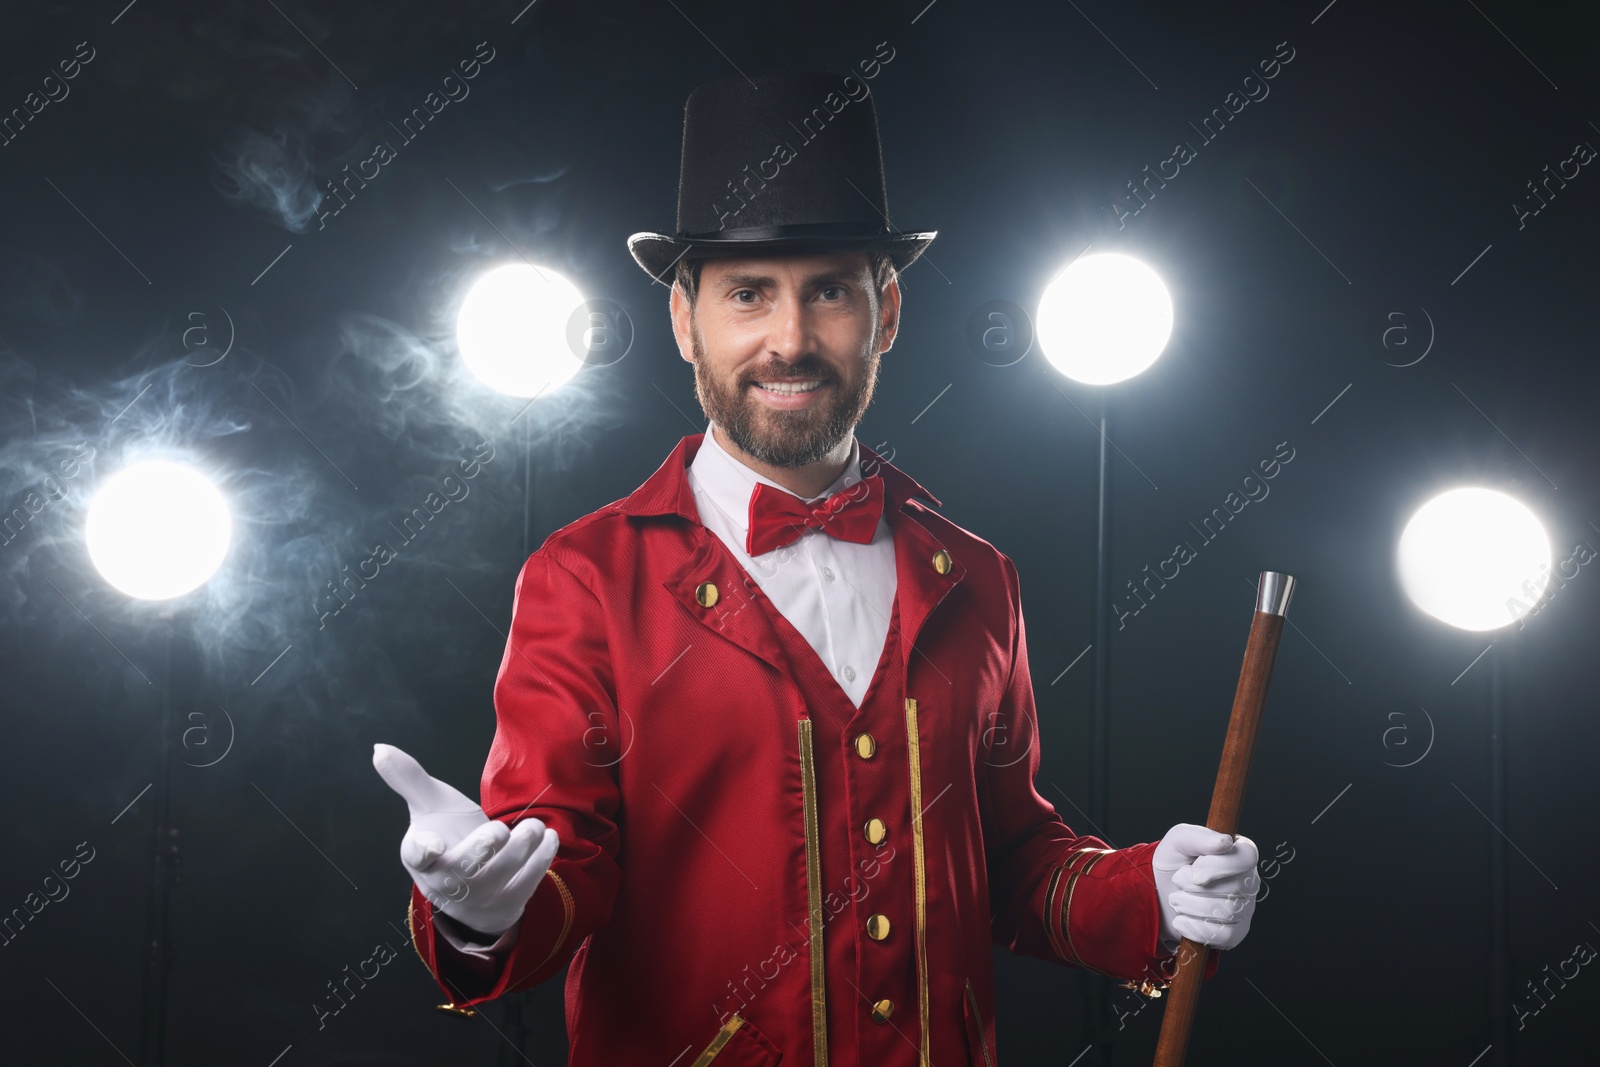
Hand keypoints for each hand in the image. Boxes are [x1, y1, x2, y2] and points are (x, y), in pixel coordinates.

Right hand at [373, 743, 559, 936]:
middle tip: (499, 829)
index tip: (430, 845)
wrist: (471, 887)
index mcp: (423, 857)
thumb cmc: (447, 837)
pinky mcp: (507, 903)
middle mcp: (448, 883)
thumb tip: (380, 748)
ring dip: (520, 850)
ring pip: (499, 878)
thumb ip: (409, 778)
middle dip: (482, 848)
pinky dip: (540, 861)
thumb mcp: (430, 806)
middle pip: (463, 871)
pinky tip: (548, 838)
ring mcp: (478, 898)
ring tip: (534, 826)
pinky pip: (526, 885)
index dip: (423, 851)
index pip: (418, 856)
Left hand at [1152, 823, 1258, 950]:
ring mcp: (1244, 908)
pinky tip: (1180, 920)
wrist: (1159, 893)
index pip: (1247, 857)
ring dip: (1191, 906)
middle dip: (1195, 887)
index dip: (1219, 866)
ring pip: (1227, 912)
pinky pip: (1223, 936)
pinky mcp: (1235, 932)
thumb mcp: (1179, 841)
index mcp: (1240, 853)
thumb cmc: (1175, 862)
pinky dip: (1195, 928)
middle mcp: (1249, 881)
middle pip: (1235, 888)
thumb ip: (1200, 837)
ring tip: (1176, 899)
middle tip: (1177, 881)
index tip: (1195, 871)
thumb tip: (1224, 843)